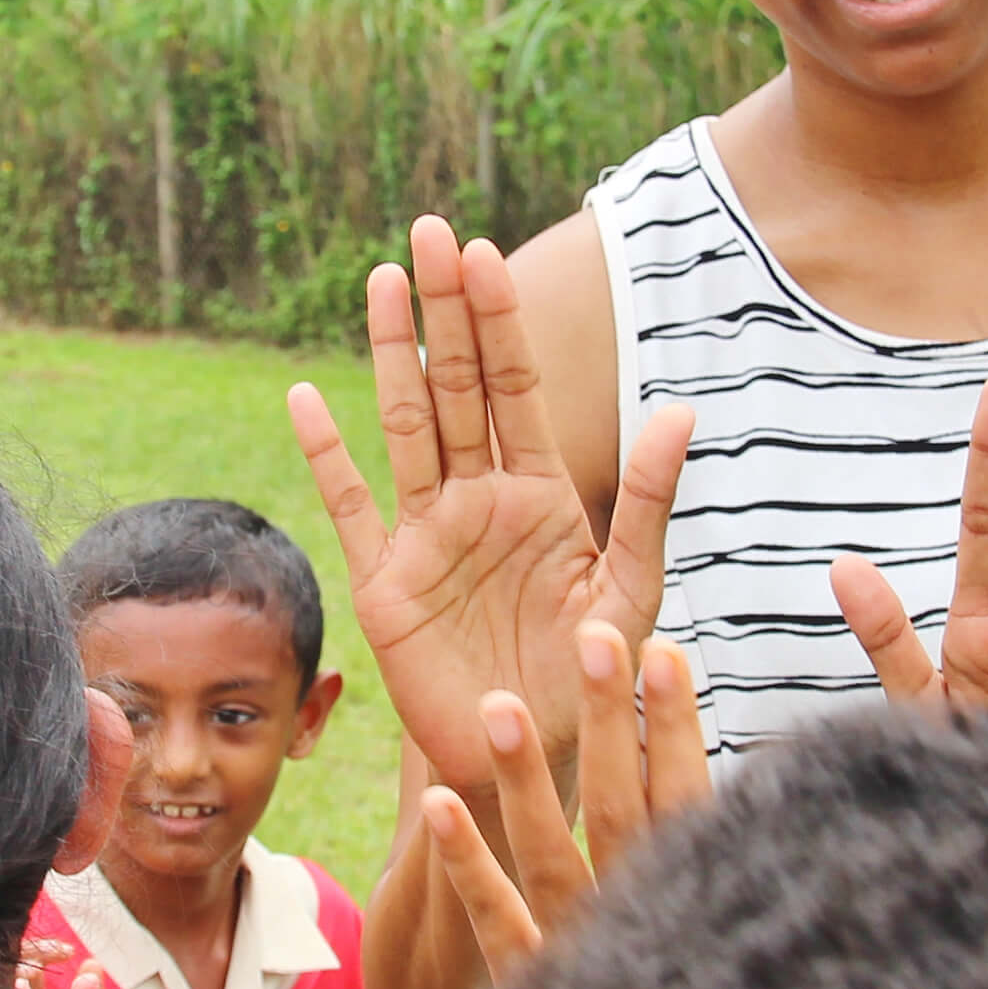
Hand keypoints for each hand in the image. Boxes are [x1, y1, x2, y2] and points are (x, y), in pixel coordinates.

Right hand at [291, 216, 694, 789]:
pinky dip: (327, 456)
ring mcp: (426, 535)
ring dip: (390, 353)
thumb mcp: (632, 588)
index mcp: (538, 492)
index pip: (515, 387)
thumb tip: (682, 409)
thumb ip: (649, 501)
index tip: (485, 253)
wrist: (535, 758)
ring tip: (382, 279)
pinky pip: (352, 508)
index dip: (499, 320)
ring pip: (405, 425)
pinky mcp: (385, 584)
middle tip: (431, 230)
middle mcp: (477, 499)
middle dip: (445, 308)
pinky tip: (304, 399)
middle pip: (457, 385)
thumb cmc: (590, 677)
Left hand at [421, 622, 713, 978]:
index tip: (665, 652)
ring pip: (555, 857)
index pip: (690, 800)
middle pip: (624, 811)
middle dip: (610, 724)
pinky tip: (437, 803)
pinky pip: (497, 923)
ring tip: (499, 704)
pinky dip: (467, 863)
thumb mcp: (726, 927)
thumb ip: (718, 856)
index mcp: (701, 902)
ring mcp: (586, 955)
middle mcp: (646, 923)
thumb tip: (738, 774)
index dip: (677, 728)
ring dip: (527, 779)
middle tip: (594, 638)